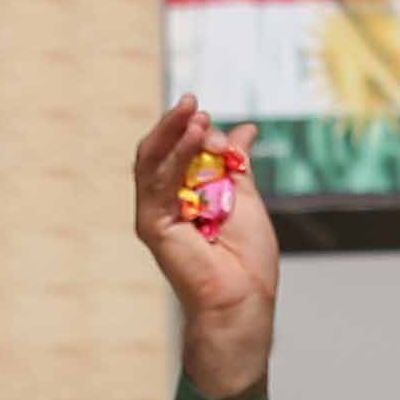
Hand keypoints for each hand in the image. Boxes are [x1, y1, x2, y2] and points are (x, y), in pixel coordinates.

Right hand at [130, 96, 280, 399]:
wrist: (244, 297)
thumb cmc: (248, 258)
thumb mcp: (246, 197)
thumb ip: (237, 163)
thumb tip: (245, 128)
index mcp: (186, 197)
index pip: (181, 152)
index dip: (198, 133)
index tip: (219, 125)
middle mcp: (165, 204)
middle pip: (161, 153)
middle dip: (177, 125)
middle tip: (192, 101)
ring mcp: (155, 214)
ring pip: (153, 161)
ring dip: (172, 133)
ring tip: (193, 111)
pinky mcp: (152, 225)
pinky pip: (158, 181)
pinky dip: (174, 155)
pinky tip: (191, 135)